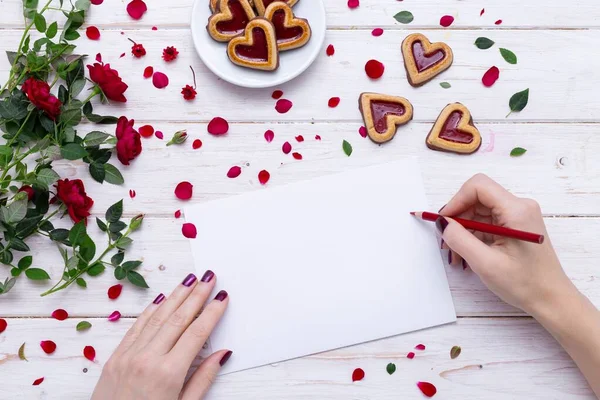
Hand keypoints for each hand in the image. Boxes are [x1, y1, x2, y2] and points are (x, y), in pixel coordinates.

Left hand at [92, 271, 230, 399]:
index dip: (211, 313)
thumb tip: (223, 354)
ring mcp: (128, 357)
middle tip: (209, 276)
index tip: (222, 296)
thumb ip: (202, 379)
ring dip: (176, 296)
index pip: (196, 334)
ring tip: (190, 279)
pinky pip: (136, 327)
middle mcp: (147, 359)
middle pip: (178, 319)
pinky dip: (151, 310)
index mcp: (168, 374)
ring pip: (157, 317)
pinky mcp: (114, 358)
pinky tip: (162, 298)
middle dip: (196, 295)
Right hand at [437, 174, 573, 314]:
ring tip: (456, 254)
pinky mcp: (515, 225)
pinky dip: (473, 236)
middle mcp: (520, 207)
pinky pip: (486, 222)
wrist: (551, 299)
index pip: (478, 186)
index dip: (456, 200)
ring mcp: (518, 216)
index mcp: (517, 211)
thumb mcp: (485, 263)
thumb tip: (442, 222)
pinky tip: (467, 254)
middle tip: (446, 242)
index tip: (444, 221)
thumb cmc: (526, 284)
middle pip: (477, 198)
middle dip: (458, 218)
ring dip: (463, 230)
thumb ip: (459, 239)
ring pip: (479, 211)